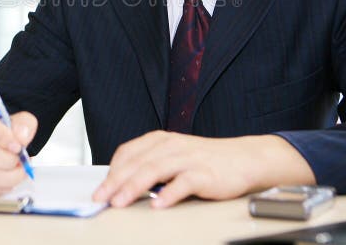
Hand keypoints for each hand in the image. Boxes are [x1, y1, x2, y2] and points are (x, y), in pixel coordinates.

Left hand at [92, 131, 313, 208]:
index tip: (100, 188)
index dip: (111, 171)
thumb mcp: (174, 156)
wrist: (245, 159)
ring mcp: (189, 158)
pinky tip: (159, 204)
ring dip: (134, 187)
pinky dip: (169, 194)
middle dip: (116, 181)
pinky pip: (184, 182)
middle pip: (137, 162)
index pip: (128, 152)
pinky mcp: (205, 173)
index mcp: (161, 140)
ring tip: (121, 202)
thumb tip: (122, 184)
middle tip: (102, 198)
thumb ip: (151, 165)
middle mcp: (172, 146)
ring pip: (155, 169)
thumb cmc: (207, 160)